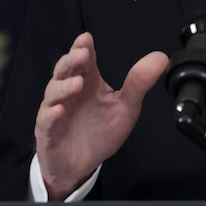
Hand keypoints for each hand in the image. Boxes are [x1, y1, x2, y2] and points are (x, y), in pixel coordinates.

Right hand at [35, 32, 167, 199]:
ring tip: (78, 83)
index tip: (87, 39)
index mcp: (88, 83)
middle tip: (82, 54)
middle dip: (71, 61)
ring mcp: (55, 110)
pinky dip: (51, 114)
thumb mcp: (125, 108)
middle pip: (64, 70)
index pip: (83, 61)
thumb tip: (160, 57)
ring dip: (64, 86)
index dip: (83, 48)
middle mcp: (68, 93)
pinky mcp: (47, 131)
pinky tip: (59, 111)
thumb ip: (139, 83)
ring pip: (53, 92)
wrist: (81, 166)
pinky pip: (45, 120)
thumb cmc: (100, 133)